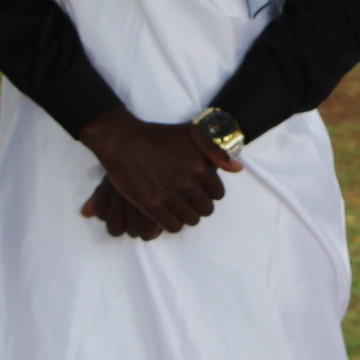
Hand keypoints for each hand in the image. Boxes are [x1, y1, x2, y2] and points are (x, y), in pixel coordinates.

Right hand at [77, 107, 242, 234]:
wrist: (123, 140)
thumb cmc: (158, 136)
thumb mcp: (191, 132)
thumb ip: (215, 150)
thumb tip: (237, 169)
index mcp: (200, 166)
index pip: (218, 194)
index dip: (209, 192)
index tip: (197, 188)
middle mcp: (188, 183)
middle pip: (206, 210)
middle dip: (198, 205)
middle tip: (186, 198)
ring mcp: (169, 196)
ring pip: (191, 220)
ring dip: (186, 215)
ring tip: (176, 205)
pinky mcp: (152, 206)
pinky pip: (173, 227)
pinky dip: (172, 223)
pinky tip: (166, 213)